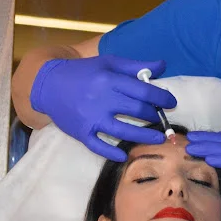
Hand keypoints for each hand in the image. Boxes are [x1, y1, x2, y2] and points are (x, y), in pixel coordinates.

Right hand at [30, 55, 176, 160]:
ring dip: (144, 137)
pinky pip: (98, 146)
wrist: (48, 84)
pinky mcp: (80, 132)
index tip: (171, 102)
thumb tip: (163, 65)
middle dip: (154, 116)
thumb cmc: (84, 72)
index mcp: (109, 80)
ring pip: (123, 131)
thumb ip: (136, 66)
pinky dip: (112, 152)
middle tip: (162, 120)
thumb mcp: (109, 63)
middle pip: (136, 110)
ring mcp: (91, 118)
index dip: (161, 97)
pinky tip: (125, 156)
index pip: (143, 91)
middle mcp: (101, 99)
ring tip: (159, 139)